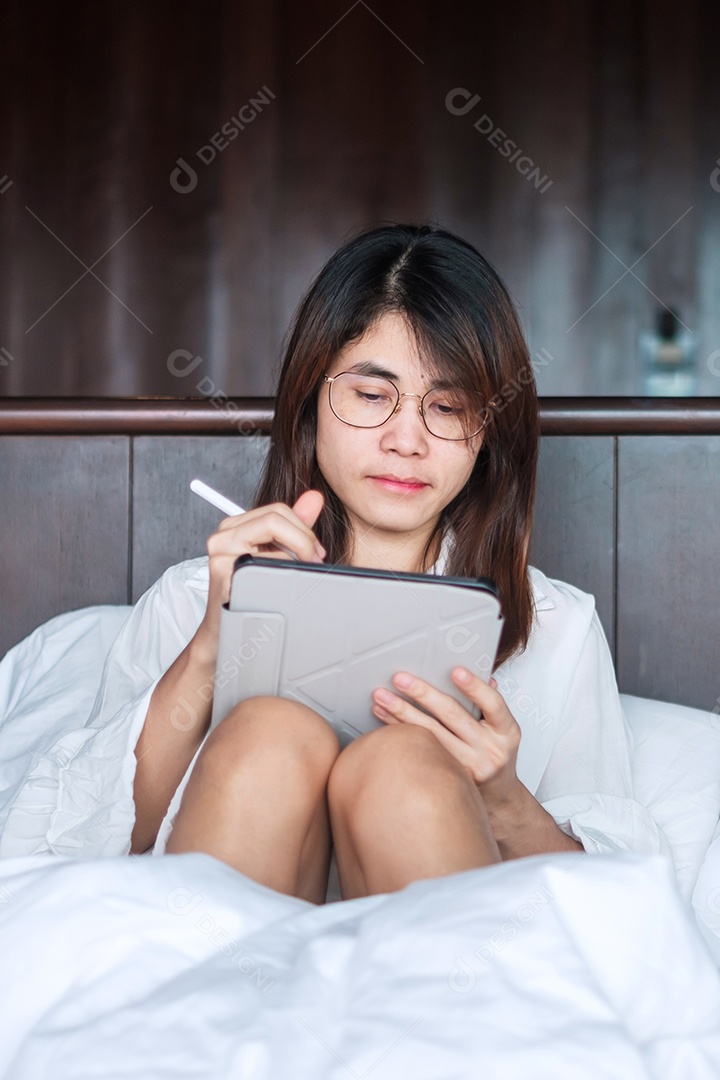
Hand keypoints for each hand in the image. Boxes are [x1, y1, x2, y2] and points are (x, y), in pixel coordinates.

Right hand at [195, 490, 325, 656]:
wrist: (225, 634)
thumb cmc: (253, 596)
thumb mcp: (276, 556)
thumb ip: (295, 526)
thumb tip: (315, 496)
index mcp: (236, 526)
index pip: (278, 510)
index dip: (304, 528)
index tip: (316, 552)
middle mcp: (224, 534)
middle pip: (276, 516)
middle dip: (304, 538)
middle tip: (315, 561)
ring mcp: (220, 551)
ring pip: (272, 531)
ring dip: (295, 555)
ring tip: (295, 577)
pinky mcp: (223, 570)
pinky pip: (265, 560)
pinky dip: (280, 573)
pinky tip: (277, 588)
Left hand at [371, 667, 521, 801]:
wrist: (500, 797)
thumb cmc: (497, 754)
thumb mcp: (503, 728)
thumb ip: (490, 703)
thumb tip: (479, 671)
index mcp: (506, 732)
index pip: (493, 704)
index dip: (474, 687)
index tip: (455, 670)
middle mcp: (490, 750)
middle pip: (452, 716)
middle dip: (423, 694)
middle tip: (400, 678)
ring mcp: (469, 767)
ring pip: (431, 735)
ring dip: (402, 713)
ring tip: (382, 697)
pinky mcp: (449, 778)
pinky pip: (421, 751)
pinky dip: (400, 732)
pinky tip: (385, 718)